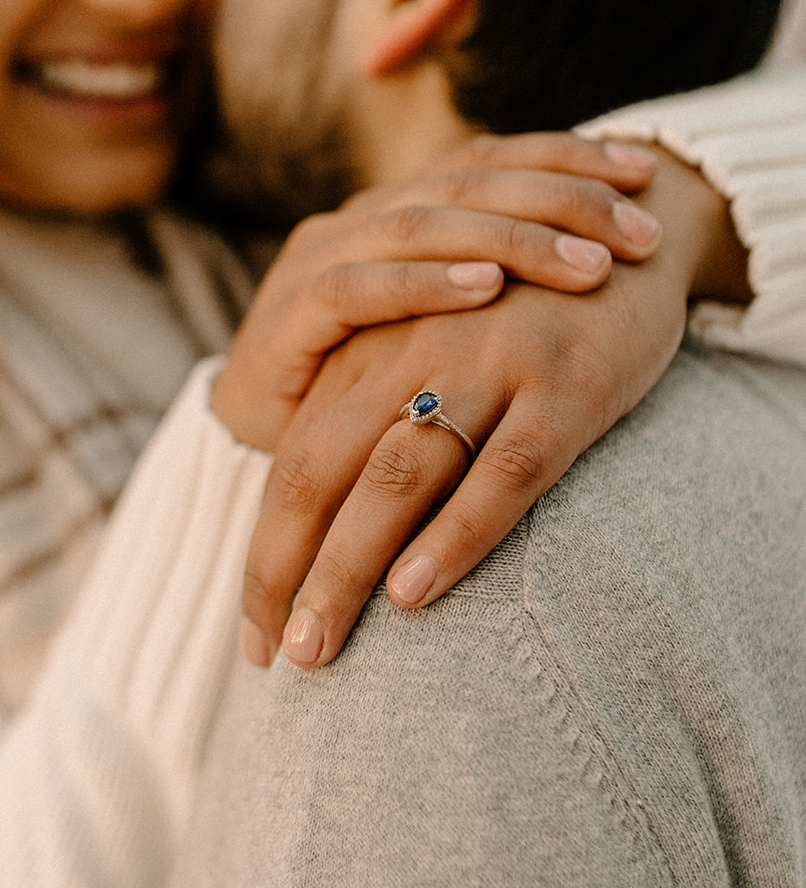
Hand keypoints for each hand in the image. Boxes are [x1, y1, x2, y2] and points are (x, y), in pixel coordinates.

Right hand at [214, 132, 661, 452]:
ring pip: (422, 225)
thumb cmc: (367, 387)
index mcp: (398, 208)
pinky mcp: (285, 317)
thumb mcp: (442, 328)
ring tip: (587, 263)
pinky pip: (357, 288)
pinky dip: (423, 283)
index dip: (568, 157)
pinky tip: (486, 289)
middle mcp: (359, 218)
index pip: (489, 159)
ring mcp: (317, 262)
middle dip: (562, 200)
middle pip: (469, 183)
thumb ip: (495, 285)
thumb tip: (603, 257)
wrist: (258, 444)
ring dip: (511, 240)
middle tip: (640, 232)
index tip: (649, 174)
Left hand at [238, 146, 742, 667]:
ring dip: (347, 567)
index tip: (254, 636)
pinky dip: (456, 532)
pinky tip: (416, 592)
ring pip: (396, 474)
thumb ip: (375, 414)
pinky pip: (505, 470)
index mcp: (370, 348)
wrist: (633, 229)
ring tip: (318, 649)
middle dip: (284, 570)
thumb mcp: (430, 345)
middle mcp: (412, 352)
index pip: (291, 460)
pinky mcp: (566, 383)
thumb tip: (324, 527)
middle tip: (275, 658)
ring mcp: (487, 364)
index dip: (264, 551)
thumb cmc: (518, 313)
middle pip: (319, 469)